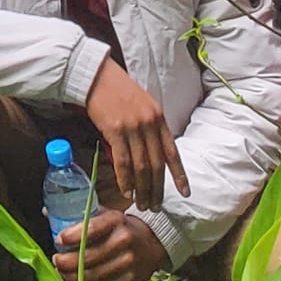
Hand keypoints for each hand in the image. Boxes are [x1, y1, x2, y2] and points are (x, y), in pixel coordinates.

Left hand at [52, 208, 168, 280]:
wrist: (153, 243)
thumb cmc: (122, 226)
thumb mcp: (106, 212)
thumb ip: (80, 214)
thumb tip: (47, 213)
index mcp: (115, 220)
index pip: (90, 228)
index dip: (71, 236)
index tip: (58, 240)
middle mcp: (123, 241)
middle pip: (89, 257)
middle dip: (67, 262)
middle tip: (56, 260)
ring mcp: (128, 263)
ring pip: (95, 275)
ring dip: (73, 277)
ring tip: (62, 272)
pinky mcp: (130, 280)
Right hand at [84, 59, 186, 210]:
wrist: (95, 74)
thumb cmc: (117, 88)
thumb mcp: (142, 103)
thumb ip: (150, 126)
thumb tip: (152, 153)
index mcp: (158, 117)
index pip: (172, 152)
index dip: (179, 175)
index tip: (185, 193)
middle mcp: (149, 123)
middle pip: (156, 165)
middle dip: (156, 189)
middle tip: (154, 206)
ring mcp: (132, 127)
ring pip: (141, 167)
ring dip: (142, 189)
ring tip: (141, 203)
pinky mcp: (115, 130)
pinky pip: (123, 161)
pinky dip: (125, 179)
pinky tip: (126, 190)